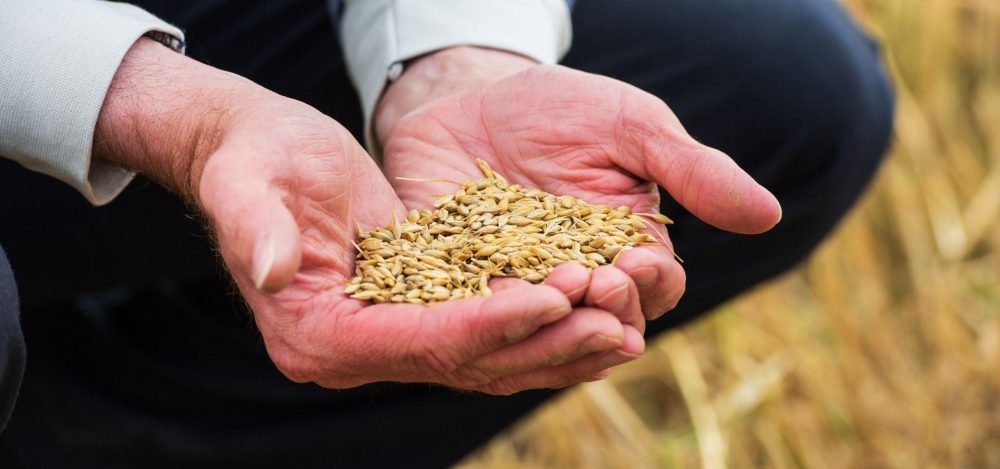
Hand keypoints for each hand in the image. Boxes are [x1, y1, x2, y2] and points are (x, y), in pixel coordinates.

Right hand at [92, 39, 639, 393]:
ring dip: (554, 346)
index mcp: (316, 333)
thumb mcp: (247, 182)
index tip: (553, 298)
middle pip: (463, 362)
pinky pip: (486, 335)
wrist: (265, 155)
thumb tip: (276, 269)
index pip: (419, 340)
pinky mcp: (413, 318)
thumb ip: (256, 227)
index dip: (489, 322)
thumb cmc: (257, 158)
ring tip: (622, 329)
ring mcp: (385, 341)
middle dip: (540, 343)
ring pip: (484, 359)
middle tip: (613, 325)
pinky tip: (590, 317)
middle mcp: (353, 352)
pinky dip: (538, 329)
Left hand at [377, 47, 781, 327]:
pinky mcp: (458, 284)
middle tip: (595, 282)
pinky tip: (485, 306)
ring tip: (553, 296)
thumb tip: (767, 215)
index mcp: (625, 247)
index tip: (634, 261)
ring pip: (542, 330)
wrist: (470, 95)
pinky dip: (483, 316)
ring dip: (552, 322)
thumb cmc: (560, 110)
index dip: (650, 284)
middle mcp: (576, 278)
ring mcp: (518, 286)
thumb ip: (691, 171)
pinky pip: (472, 315)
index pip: (654, 287)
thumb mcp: (631, 127)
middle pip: (602, 322)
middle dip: (605, 310)